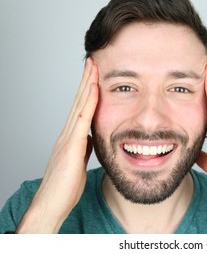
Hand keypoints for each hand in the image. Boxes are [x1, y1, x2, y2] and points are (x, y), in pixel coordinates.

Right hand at [17, 58, 98, 232]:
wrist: (52, 204)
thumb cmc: (65, 186)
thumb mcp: (79, 162)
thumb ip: (84, 147)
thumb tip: (92, 138)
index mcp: (71, 137)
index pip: (81, 107)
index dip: (87, 90)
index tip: (94, 75)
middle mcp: (67, 133)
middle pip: (79, 101)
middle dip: (86, 80)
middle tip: (93, 61)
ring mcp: (67, 137)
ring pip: (79, 104)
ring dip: (87, 84)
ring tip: (93, 66)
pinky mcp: (71, 146)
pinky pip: (82, 119)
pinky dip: (89, 102)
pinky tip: (95, 88)